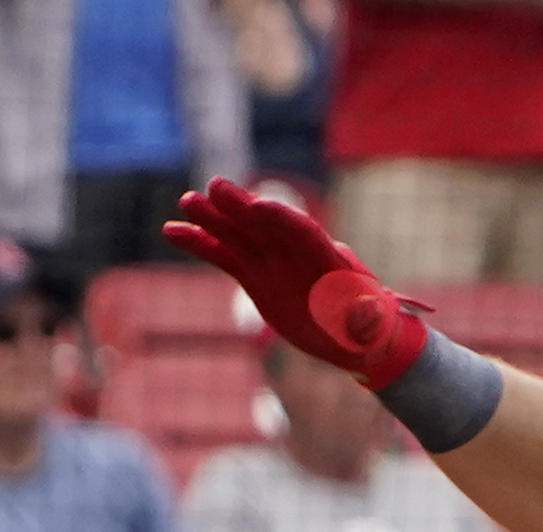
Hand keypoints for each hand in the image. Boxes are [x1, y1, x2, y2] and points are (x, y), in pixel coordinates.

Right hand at [163, 180, 436, 389]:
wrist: (350, 333)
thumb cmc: (367, 326)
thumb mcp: (370, 325)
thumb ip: (365, 318)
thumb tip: (369, 318)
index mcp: (327, 259)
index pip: (304, 234)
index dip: (283, 220)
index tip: (260, 207)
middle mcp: (296, 252)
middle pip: (266, 226)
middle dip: (242, 209)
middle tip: (214, 188)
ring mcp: (272, 260)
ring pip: (239, 235)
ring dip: (213, 219)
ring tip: (187, 203)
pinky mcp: (254, 274)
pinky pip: (224, 255)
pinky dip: (200, 244)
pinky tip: (172, 231)